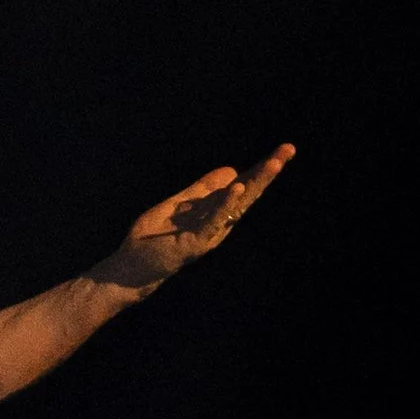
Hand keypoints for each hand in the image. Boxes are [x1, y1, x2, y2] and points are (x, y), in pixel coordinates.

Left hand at [110, 143, 294, 289]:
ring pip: (237, 206)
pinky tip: (236, 187)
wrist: (130, 269)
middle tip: (289, 149)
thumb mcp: (179, 205)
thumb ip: (202, 189)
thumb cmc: (152, 239)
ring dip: (255, 183)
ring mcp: (208, 233)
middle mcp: (217, 223)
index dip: (261, 168)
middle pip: (247, 193)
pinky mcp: (194, 243)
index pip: (243, 186)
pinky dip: (224, 204)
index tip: (285, 149)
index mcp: (215, 212)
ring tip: (273, 163)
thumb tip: (231, 170)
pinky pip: (212, 221)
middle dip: (268, 171)